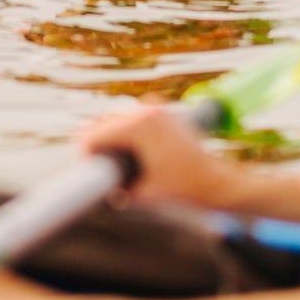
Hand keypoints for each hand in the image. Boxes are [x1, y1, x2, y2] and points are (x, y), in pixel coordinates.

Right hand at [76, 101, 233, 207]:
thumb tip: (93, 187)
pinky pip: (131, 115)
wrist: (215, 181)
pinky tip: (126, 149)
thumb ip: (114, 188)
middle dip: (95, 145)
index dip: (83, 154)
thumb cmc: (184, 188)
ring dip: (109, 136)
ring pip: (115, 117)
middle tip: (95, 169)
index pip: (93, 134)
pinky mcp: (162, 110)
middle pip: (101, 123)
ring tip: (110, 160)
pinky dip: (125, 130)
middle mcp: (145, 110)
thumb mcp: (142, 193)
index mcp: (139, 126)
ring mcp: (155, 106)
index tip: (84, 170)